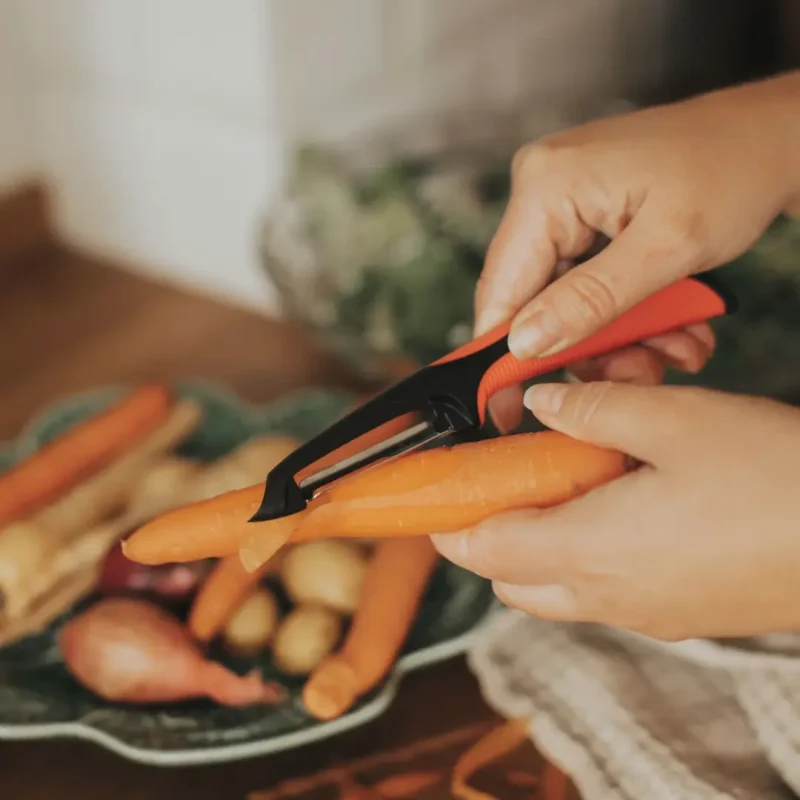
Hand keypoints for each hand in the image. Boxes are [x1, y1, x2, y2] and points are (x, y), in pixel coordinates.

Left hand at [432, 381, 799, 641]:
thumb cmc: (774, 480)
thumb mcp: (675, 419)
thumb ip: (591, 408)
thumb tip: (542, 401)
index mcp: (591, 550)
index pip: (484, 551)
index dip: (447, 523)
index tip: (433, 495)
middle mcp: (608, 596)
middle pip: (511, 580)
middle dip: (491, 533)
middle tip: (505, 476)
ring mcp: (645, 614)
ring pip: (555, 590)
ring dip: (538, 544)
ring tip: (566, 481)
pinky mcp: (679, 615)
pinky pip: (604, 592)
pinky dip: (585, 555)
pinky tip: (621, 504)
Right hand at [478, 71, 799, 430]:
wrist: (775, 136)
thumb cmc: (735, 168)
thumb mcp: (667, 248)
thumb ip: (589, 301)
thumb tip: (523, 344)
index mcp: (546, 186)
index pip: (502, 290)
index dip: (502, 358)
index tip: (507, 412)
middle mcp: (541, 188)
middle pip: (533, 299)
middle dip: (588, 346)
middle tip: (640, 372)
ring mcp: (560, 200)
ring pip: (563, 298)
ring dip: (617, 333)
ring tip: (673, 345)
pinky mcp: (582, 213)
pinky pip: (585, 280)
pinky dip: (624, 309)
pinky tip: (668, 321)